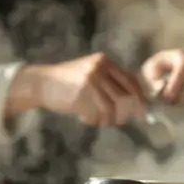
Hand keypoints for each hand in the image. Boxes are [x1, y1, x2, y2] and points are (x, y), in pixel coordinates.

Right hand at [9, 53, 148, 126]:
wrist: (41, 83)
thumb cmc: (66, 81)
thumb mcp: (89, 73)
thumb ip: (108, 82)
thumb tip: (131, 101)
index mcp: (104, 61)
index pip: (130, 80)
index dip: (139, 97)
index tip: (142, 111)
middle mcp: (99, 68)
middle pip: (124, 94)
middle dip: (129, 111)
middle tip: (126, 121)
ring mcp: (90, 81)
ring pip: (112, 107)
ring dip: (110, 119)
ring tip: (103, 122)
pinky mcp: (80, 95)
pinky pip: (96, 113)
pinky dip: (95, 120)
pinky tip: (87, 119)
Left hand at [140, 49, 183, 106]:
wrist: (155, 87)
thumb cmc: (150, 81)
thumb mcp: (146, 80)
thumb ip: (154, 84)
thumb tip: (163, 87)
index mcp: (175, 56)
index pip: (183, 63)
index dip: (178, 80)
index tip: (168, 96)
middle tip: (175, 104)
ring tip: (182, 106)